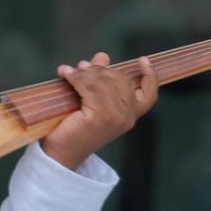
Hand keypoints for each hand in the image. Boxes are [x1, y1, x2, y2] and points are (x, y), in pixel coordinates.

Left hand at [40, 52, 157, 169]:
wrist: (61, 154)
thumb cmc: (75, 129)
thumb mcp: (91, 101)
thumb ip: (100, 80)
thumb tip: (102, 56)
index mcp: (131, 115)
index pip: (149, 94)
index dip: (149, 75)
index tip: (143, 60)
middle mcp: (127, 116)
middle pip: (120, 79)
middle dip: (100, 70)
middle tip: (81, 66)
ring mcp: (114, 117)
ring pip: (104, 81)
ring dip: (84, 72)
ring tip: (70, 71)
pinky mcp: (98, 117)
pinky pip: (89, 87)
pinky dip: (76, 78)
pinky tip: (65, 74)